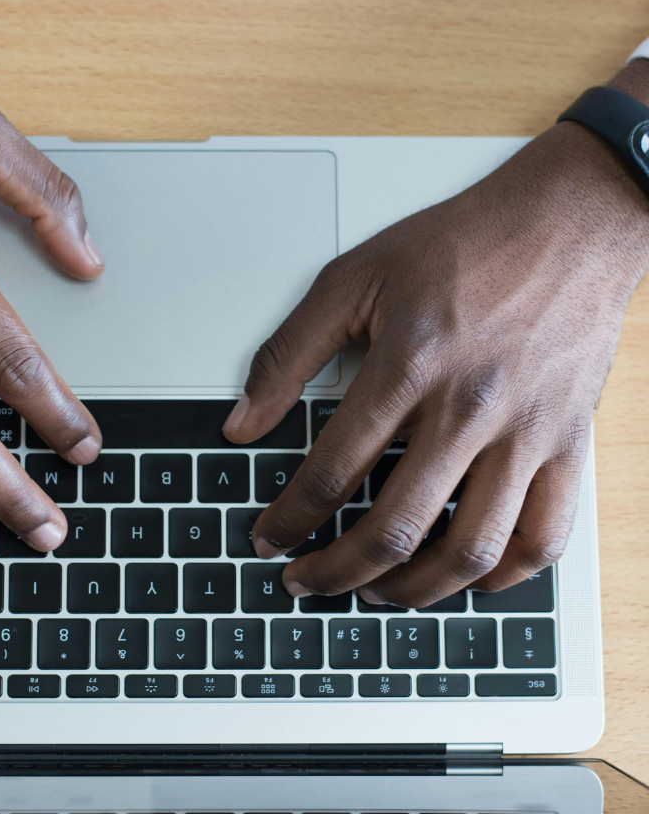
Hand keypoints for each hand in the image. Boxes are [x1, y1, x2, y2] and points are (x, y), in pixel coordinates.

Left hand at [224, 81, 648, 606]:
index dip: (288, 519)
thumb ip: (288, 355)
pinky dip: (501, 576)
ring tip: (373, 592)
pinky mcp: (568, 443)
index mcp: (409, 365)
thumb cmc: (462, 246)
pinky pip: (544, 537)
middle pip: (395, 527)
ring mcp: (527, 432)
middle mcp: (471, 407)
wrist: (571, 220)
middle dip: (335, 571)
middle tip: (304, 581)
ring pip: (469, 549)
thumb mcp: (352, 279)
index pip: (331, 472)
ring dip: (411, 590)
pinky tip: (463, 577)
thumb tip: (242, 423)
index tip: (268, 538)